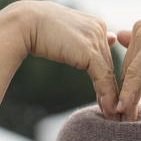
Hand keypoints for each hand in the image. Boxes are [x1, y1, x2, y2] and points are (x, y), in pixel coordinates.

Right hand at [22, 0, 120, 118]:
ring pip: (108, 74)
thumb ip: (86, 42)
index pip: (104, 57)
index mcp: (95, 25)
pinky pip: (103, 78)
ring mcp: (96, 39)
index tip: (105, 99)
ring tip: (114, 117)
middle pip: (108, 67)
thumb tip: (111, 39)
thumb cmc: (37, 28)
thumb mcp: (67, 35)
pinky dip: (107, 97)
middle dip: (111, 91)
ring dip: (112, 99)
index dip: (105, 80)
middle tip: (115, 113)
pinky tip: (109, 111)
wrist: (25, 23)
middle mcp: (100, 29)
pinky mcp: (90, 51)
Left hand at [115, 4, 140, 120]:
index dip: (128, 83)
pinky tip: (124, 107)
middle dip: (125, 92)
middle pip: (128, 68)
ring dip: (126, 98)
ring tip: (124, 118)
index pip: (131, 60)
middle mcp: (139, 29)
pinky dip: (129, 92)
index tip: (125, 103)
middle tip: (121, 116)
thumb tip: (121, 37)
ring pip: (129, 73)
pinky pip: (135, 74)